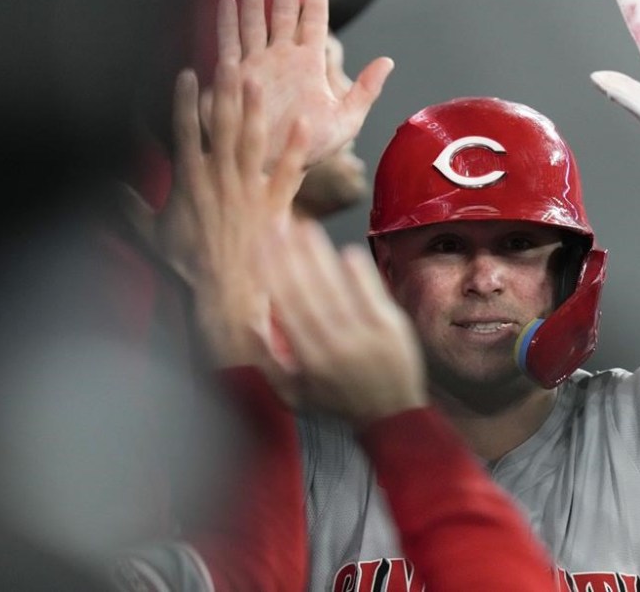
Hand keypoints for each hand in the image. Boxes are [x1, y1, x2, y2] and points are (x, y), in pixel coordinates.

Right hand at [121, 33, 311, 367]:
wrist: (225, 292)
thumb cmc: (190, 265)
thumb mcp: (151, 234)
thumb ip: (128, 207)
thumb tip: (107, 187)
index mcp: (189, 181)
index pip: (184, 131)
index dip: (184, 100)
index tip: (187, 72)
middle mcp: (218, 178)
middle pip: (220, 125)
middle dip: (225, 90)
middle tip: (231, 59)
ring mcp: (248, 189)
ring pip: (253, 140)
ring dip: (256, 108)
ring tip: (260, 80)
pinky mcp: (274, 205)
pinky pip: (289, 171)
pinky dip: (298, 148)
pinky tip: (307, 124)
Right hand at [202, 0, 393, 170]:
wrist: (277, 169)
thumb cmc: (309, 149)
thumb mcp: (345, 120)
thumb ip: (365, 89)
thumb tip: (387, 61)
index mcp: (310, 65)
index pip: (314, 19)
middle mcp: (283, 60)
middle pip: (282, 11)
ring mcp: (259, 66)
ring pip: (255, 21)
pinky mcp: (236, 78)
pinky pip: (231, 45)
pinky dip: (228, 24)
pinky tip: (228, 2)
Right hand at [257, 221, 426, 426]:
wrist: (392, 415)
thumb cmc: (339, 403)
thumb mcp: (295, 394)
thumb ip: (270, 363)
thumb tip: (248, 327)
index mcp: (310, 358)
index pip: (286, 307)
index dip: (272, 275)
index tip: (261, 248)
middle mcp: (335, 345)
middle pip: (308, 292)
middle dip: (290, 256)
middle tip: (279, 225)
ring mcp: (366, 334)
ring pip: (336, 288)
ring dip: (319, 256)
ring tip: (306, 228)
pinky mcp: (391, 327)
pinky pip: (371, 294)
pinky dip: (359, 273)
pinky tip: (346, 250)